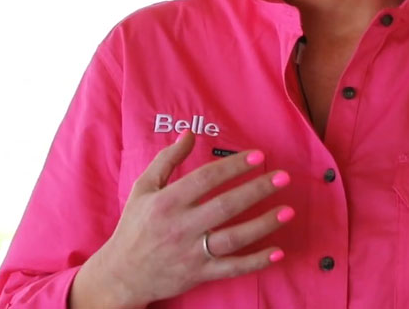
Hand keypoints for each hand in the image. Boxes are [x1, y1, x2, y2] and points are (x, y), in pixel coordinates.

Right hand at [70, 131, 292, 308]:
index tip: (258, 157)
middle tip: (282, 177)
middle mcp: (180, 227)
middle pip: (225, 206)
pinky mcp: (198, 274)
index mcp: (166, 203)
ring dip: (263, 224)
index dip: (233, 166)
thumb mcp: (143, 189)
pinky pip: (232, 268)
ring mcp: (190, 253)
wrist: (121, 275)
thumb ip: (167, 160)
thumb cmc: (134, 227)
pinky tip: (278, 252)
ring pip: (232, 238)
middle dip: (256, 190)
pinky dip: (256, 262)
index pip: (205, 179)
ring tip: (287, 211)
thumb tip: (189, 133)